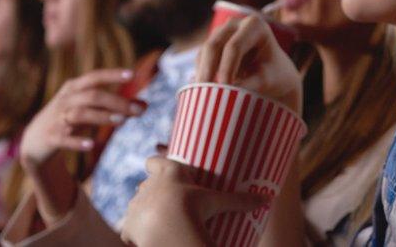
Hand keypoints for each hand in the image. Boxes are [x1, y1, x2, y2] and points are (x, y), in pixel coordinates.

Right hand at [19, 68, 141, 166]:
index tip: (132, 74)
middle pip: (93, 96)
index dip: (112, 74)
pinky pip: (64, 138)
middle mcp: (65, 100)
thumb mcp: (89, 109)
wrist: (34, 141)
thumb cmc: (68, 119)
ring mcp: (57, 118)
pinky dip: (78, 142)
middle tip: (138, 110)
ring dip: (102, 116)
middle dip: (117, 101)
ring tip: (121, 121)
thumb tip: (145, 105)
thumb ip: (115, 106)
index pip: (94, 77)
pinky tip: (92, 145)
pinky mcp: (52, 137)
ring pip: (80, 114)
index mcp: (74, 88)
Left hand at [120, 157, 267, 246]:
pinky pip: (129, 226)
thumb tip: (268, 199)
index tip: (158, 166)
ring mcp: (135, 206)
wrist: (169, 234)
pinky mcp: (128, 226)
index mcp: (167, 174)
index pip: (154, 161)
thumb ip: (240, 200)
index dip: (155, 163)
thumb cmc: (194, 212)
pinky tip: (142, 234)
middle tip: (166, 198)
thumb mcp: (218, 203)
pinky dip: (134, 231)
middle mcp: (147, 186)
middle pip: (145, 184)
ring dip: (143, 209)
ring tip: (156, 219)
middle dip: (152, 190)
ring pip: (136, 204)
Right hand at [196, 16, 301, 113]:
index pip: (234, 47)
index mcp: (255, 26)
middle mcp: (235, 24)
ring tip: (204, 97)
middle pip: (213, 46)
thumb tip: (225, 92)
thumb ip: (248, 84)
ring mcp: (221, 32)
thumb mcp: (266, 79)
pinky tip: (204, 91)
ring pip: (204, 53)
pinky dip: (202, 75)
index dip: (226, 69)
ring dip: (203, 74)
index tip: (224, 90)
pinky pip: (201, 60)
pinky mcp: (212, 44)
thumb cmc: (275, 75)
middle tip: (204, 94)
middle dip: (208, 71)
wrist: (275, 74)